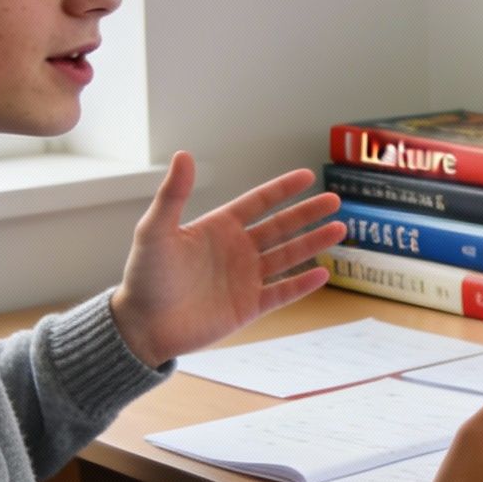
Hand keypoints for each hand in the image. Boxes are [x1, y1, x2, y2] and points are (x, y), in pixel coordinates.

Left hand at [107, 153, 344, 367]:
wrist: (142, 326)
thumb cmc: (144, 277)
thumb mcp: (155, 231)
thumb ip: (173, 195)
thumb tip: (183, 155)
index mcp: (218, 228)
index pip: (258, 203)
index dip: (282, 189)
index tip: (307, 176)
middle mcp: (236, 250)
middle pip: (281, 227)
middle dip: (308, 214)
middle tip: (335, 201)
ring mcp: (245, 279)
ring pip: (288, 256)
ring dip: (314, 243)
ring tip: (340, 229)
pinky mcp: (249, 307)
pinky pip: (282, 292)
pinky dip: (303, 284)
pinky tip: (324, 272)